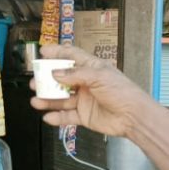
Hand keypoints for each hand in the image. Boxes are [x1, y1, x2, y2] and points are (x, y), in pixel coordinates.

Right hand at [30, 45, 156, 136]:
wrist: (133, 117)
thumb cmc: (121, 92)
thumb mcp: (99, 77)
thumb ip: (75, 74)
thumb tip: (55, 73)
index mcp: (91, 68)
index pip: (72, 56)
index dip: (58, 52)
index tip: (43, 52)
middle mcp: (86, 82)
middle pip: (62, 79)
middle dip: (47, 80)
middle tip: (35, 81)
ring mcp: (84, 100)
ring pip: (61, 99)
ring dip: (48, 100)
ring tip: (36, 101)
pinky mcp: (84, 116)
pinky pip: (67, 116)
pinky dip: (57, 118)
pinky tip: (48, 117)